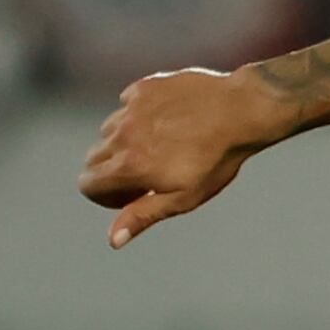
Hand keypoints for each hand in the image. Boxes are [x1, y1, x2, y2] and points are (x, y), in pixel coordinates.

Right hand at [81, 68, 285, 248]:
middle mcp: (121, 135)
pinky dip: (139, 115)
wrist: (242, 111)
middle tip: (149, 172)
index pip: (87, 184)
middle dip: (112, 170)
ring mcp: (130, 109)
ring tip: (163, 145)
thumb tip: (113, 240)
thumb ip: (143, 215)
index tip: (132, 195)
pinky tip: (169, 121)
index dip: (106, 196)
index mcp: (128, 166)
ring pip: (109, 130)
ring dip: (125, 141)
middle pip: (93, 159)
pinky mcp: (142, 88)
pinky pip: (126, 104)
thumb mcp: (184, 197)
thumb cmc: (217, 160)